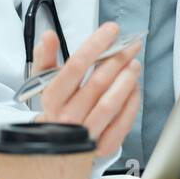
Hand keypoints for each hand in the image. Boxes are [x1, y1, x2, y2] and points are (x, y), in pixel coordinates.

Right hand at [33, 21, 141, 158]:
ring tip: (134, 65)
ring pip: (110, 103)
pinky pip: (122, 124)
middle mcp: (67, 118)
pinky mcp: (102, 147)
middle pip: (98, 83)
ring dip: (127, 80)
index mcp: (51, 99)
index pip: (75, 67)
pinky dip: (132, 103)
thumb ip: (46, 56)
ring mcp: (85, 135)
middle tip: (131, 45)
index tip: (111, 31)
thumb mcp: (44, 81)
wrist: (56, 147)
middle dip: (118, 59)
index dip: (95, 45)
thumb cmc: (56, 108)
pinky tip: (135, 88)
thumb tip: (49, 35)